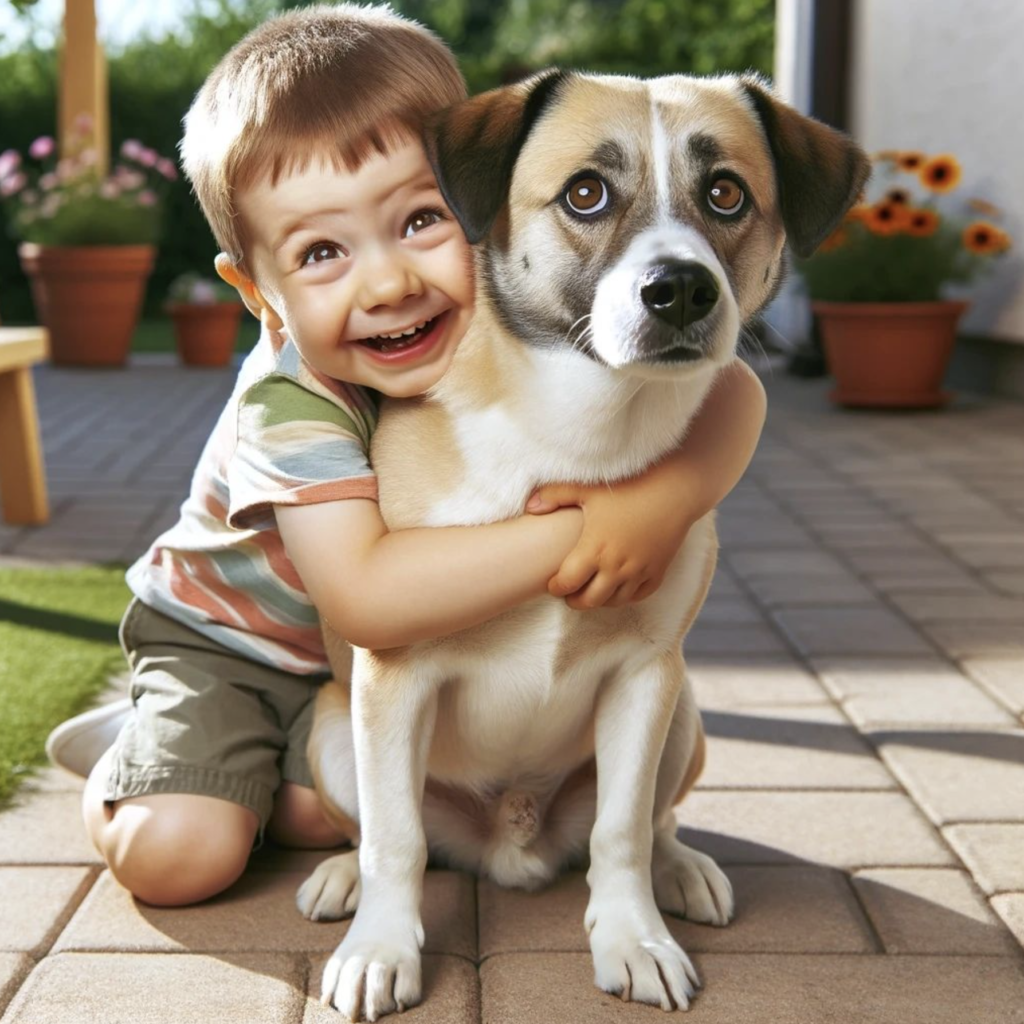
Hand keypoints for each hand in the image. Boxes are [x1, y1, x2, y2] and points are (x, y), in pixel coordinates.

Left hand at [526, 474, 697, 609]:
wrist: (675, 488)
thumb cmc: (629, 484)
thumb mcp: (588, 487)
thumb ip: (554, 495)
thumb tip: (529, 507)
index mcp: (594, 549)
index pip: (566, 584)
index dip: (555, 587)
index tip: (552, 582)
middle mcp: (616, 567)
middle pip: (588, 601)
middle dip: (574, 599)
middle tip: (568, 591)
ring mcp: (639, 572)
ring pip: (613, 602)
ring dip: (599, 599)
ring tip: (591, 588)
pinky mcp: (658, 571)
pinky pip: (638, 596)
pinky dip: (624, 597)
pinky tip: (616, 587)